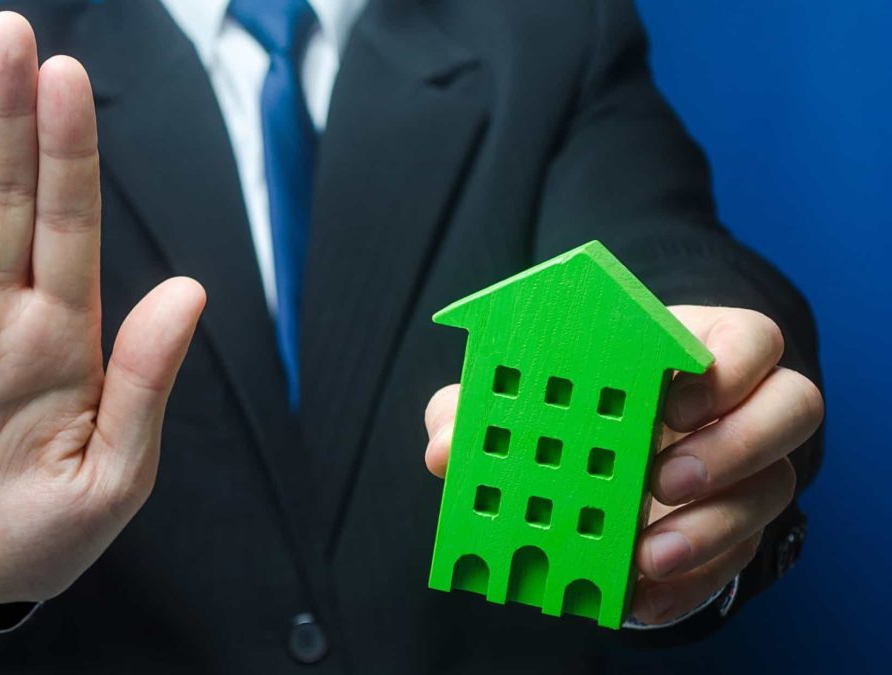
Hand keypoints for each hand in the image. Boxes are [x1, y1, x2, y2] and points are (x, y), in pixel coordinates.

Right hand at [0, 12, 204, 609]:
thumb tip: (190, 288)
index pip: (70, 222)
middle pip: (5, 197)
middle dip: (9, 118)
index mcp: (65, 333)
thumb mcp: (112, 475)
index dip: (70, 151)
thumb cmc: (38, 536)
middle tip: (11, 33)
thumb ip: (145, 381)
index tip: (72, 79)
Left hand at [423, 305, 822, 624]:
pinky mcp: (737, 535)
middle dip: (733, 445)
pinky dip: (688, 583)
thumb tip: (444, 449)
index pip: (750, 338)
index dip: (727, 365)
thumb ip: (478, 411)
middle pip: (792, 407)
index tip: (669, 402)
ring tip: (645, 551)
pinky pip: (736, 561)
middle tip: (661, 479)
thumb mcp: (515, 402)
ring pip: (775, 489)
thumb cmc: (560, 412)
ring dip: (712, 524)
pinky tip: (638, 595)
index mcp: (697, 350)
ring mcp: (748, 474)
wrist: (590, 476)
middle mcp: (740, 408)